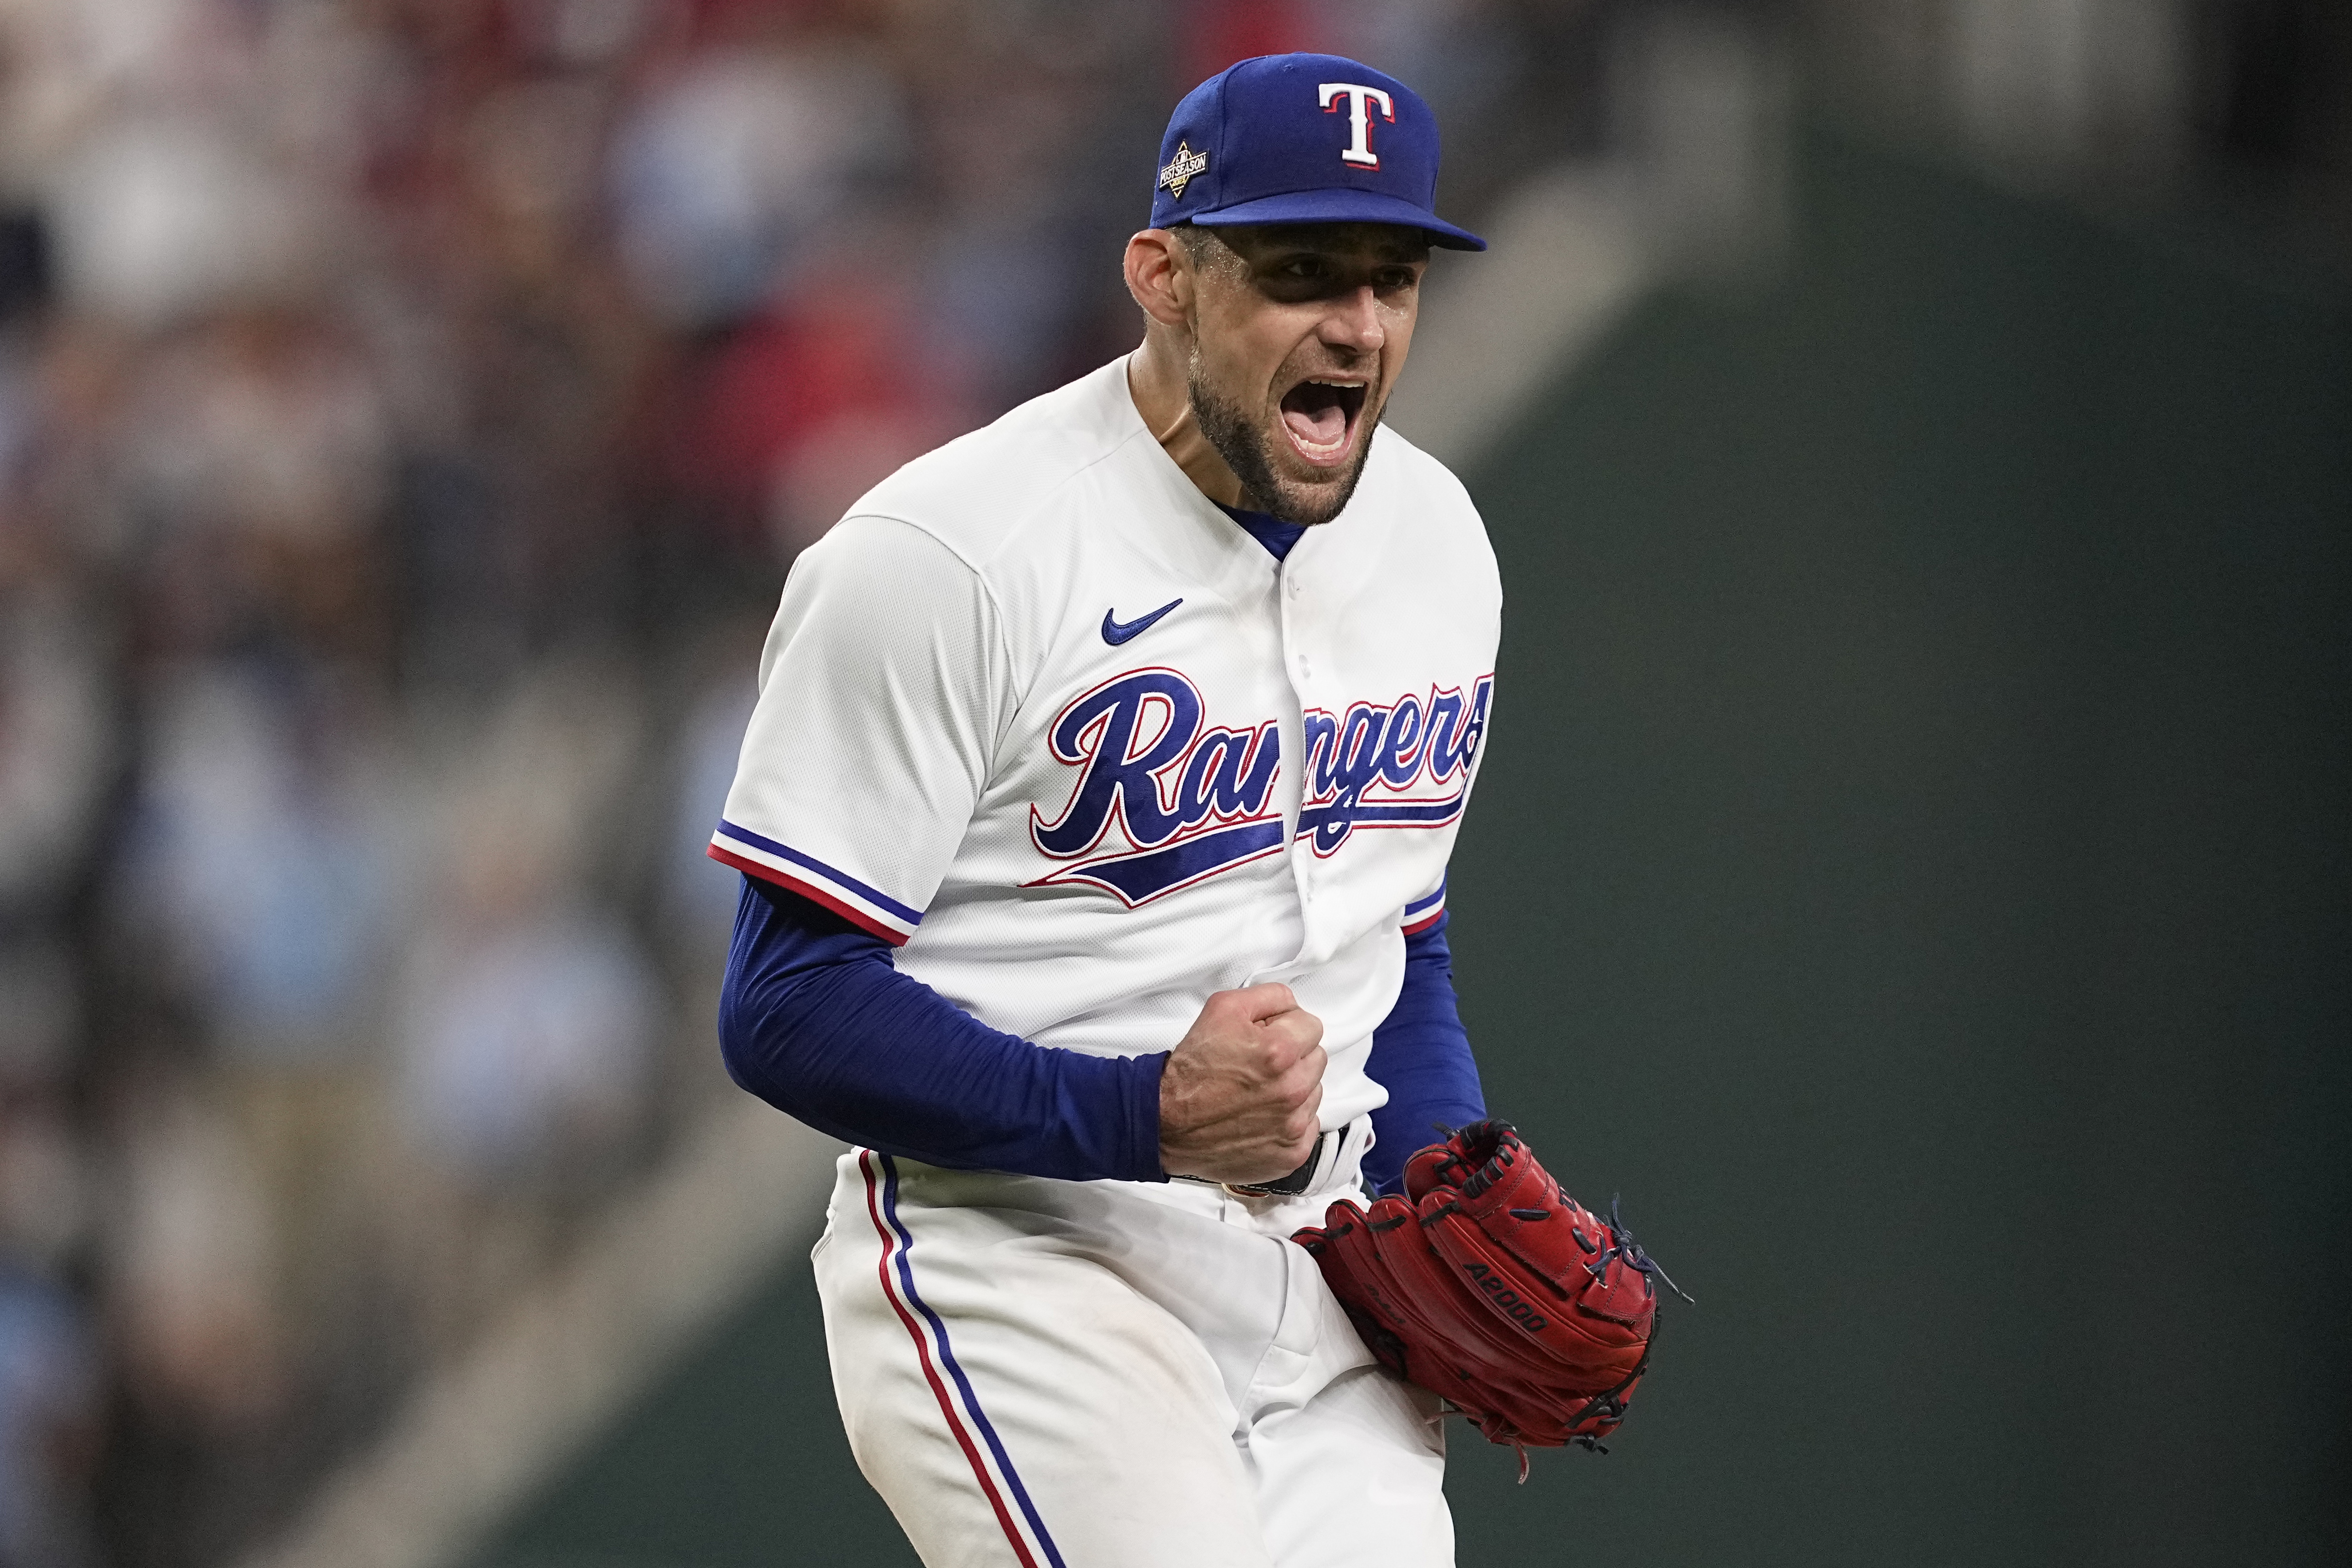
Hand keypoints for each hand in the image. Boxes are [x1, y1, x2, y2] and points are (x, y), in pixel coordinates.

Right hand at [1158, 983, 1325, 1185]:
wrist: (1167, 1123)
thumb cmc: (1191, 1071)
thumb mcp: (1222, 1008)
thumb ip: (1269, 996)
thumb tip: (1292, 1004)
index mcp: (1278, 1051)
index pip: (1312, 1026)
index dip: (1287, 1027)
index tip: (1268, 1038)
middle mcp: (1291, 1089)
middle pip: (1317, 1059)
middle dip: (1293, 1057)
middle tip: (1259, 1065)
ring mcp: (1293, 1125)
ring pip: (1314, 1092)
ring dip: (1293, 1088)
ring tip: (1257, 1091)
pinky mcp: (1291, 1153)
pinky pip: (1309, 1126)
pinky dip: (1291, 1120)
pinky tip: (1262, 1116)